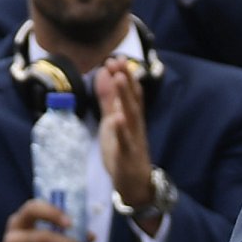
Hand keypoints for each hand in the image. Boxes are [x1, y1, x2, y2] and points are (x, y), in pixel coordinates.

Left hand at [94, 59, 154, 207]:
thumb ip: (108, 99)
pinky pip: (125, 140)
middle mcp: (135, 124)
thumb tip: (105, 73)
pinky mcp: (127, 154)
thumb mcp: (113, 120)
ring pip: (130, 114)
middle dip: (126, 79)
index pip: (131, 91)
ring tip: (119, 78)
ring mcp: (133, 138)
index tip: (116, 58)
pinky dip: (121, 129)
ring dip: (125, 96)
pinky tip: (117, 117)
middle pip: (132, 98)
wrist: (134, 183)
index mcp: (131, 116)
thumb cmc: (123, 149)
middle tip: (118, 61)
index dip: (125, 74)